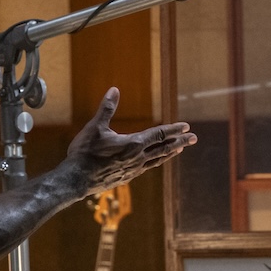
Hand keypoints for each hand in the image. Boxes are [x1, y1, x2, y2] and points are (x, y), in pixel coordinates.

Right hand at [66, 87, 195, 196]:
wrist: (76, 180)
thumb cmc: (85, 153)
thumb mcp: (95, 127)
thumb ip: (107, 108)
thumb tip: (114, 90)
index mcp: (133, 144)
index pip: (159, 134)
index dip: (174, 129)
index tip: (187, 126)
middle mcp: (138, 158)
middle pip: (164, 148)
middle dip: (180, 141)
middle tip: (194, 138)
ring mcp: (133, 170)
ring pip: (157, 160)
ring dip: (169, 153)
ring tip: (179, 149)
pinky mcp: (126, 178)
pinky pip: (147, 168)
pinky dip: (155, 162)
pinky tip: (155, 161)